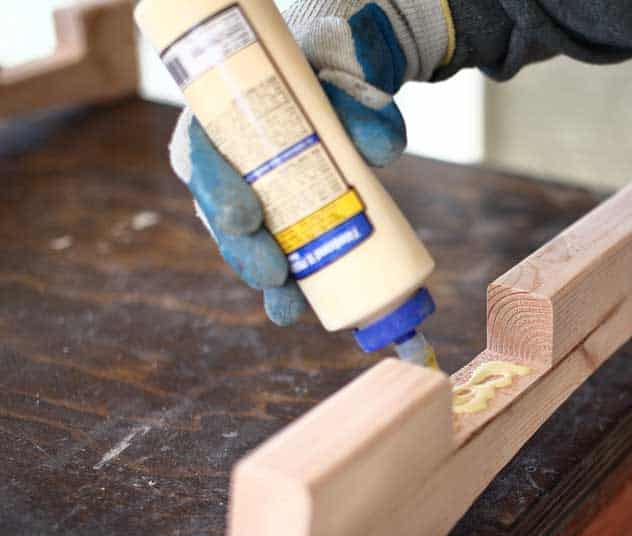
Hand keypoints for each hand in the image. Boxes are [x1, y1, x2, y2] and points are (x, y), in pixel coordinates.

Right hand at [168, 0, 452, 324]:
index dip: (216, 191)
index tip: (245, 217)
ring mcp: (254, 195)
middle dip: (243, 251)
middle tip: (273, 272)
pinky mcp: (282, 220)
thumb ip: (365, 111)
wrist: (346, 88)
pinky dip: (288, 285)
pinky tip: (297, 310)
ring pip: (245, 244)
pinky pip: (277, 255)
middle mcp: (229, 163)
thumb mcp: (347, 80)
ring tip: (287, 305)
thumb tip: (382, 151)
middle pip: (220, 214)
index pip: (200, 155)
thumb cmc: (333, 79)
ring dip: (264, 278)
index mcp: (222, 119)